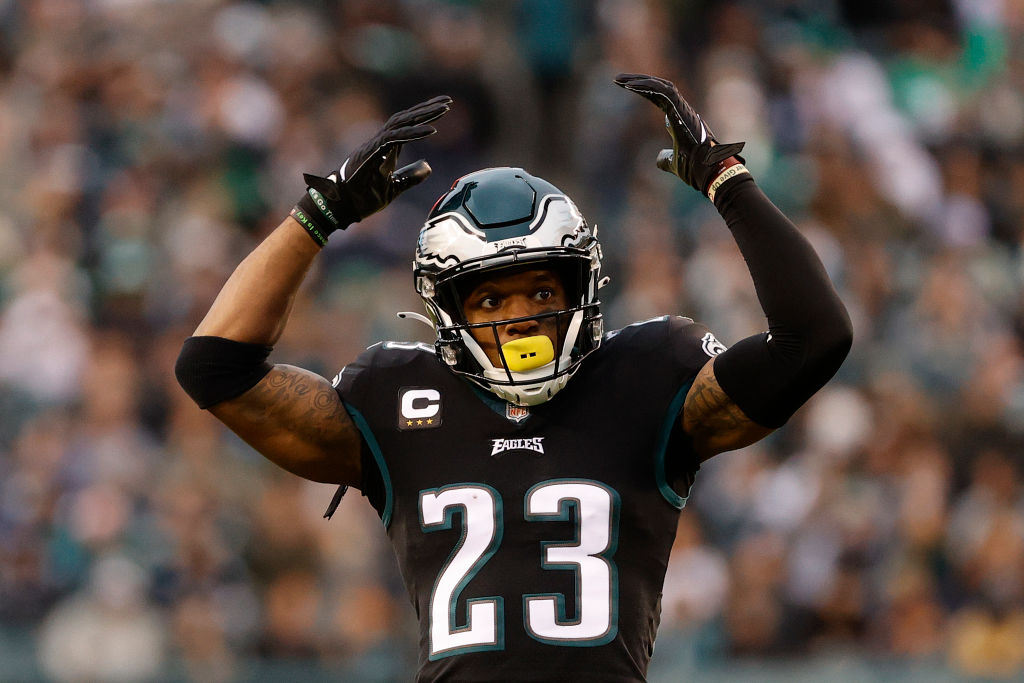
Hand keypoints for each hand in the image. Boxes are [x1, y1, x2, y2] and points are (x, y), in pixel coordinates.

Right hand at [291, 95, 452, 245]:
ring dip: (423, 115)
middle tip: (448, 102)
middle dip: (427, 108)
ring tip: (444, 109)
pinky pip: (395, 138)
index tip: (444, 108)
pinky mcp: (371, 153)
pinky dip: (413, 133)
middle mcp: (380, 142)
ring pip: (401, 122)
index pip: (407, 125)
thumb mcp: (394, 188)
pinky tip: (431, 130)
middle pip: (406, 118)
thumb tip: (428, 166)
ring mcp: (375, 145)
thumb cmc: (362, 198)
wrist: (341, 207)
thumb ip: (410, 176)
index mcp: (386, 147)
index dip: (424, 115)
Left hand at [614, 73, 744, 196]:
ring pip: (660, 85)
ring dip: (639, 80)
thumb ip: (666, 159)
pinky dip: (648, 86)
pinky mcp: (682, 109)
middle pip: (657, 86)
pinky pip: (664, 91)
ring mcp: (683, 107)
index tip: (624, 87)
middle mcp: (681, 108)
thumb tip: (659, 160)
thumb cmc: (694, 167)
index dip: (641, 91)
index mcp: (678, 117)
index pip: (657, 97)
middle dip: (637, 80)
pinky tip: (630, 87)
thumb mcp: (673, 162)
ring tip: (620, 79)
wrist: (708, 169)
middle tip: (617, 78)